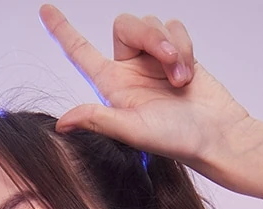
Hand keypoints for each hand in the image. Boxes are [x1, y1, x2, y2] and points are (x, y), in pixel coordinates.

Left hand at [39, 5, 258, 177]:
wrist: (218, 136)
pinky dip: (185, 47)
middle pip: (124, 25)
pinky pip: (174, 28)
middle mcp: (130, 70)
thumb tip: (61, 123)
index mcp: (113, 87)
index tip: (44, 10)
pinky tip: (190, 74)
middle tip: (171, 62)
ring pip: (152, 25)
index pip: (81, 53)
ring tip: (182, 79)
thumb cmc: (178, 140)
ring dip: (171, 47)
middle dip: (149, 36)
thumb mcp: (134, 132)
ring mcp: (154, 61)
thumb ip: (99, 119)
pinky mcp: (177, 53)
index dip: (62, 31)